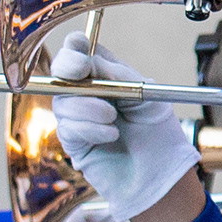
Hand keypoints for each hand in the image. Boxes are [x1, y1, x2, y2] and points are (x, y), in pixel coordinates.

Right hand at [44, 33, 199, 221]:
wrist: (161, 173)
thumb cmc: (158, 132)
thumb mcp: (146, 94)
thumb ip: (118, 76)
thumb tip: (90, 63)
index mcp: (106, 74)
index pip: (79, 51)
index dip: (75, 47)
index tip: (82, 51)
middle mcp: (88, 93)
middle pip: (60, 70)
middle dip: (69, 68)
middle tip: (83, 73)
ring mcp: (78, 117)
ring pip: (63, 100)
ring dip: (87, 106)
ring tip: (113, 118)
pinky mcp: (74, 142)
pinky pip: (68, 127)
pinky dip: (89, 128)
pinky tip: (110, 135)